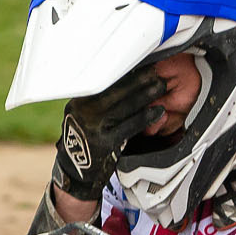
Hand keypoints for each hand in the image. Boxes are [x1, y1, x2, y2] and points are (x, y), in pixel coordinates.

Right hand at [51, 71, 170, 201]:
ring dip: (145, 94)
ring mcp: (93, 127)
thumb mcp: (82, 116)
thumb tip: (120, 79)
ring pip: (123, 106)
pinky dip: (146, 117)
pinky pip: (129, 127)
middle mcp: (83, 111)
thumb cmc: (83, 141)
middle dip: (137, 78)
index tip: (139, 61)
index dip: (123, 71)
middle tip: (155, 70)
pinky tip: (159, 111)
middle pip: (114, 89)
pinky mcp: (105, 143)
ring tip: (160, 85)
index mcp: (78, 101)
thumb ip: (97, 100)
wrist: (74, 173)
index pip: (103, 80)